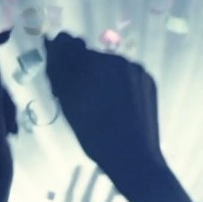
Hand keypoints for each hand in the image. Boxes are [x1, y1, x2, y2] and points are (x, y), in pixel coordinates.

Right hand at [43, 34, 162, 197]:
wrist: (135, 158)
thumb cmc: (96, 136)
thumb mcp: (70, 105)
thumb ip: (60, 72)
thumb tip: (53, 43)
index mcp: (97, 64)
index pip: (71, 50)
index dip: (63, 61)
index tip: (60, 76)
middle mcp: (119, 60)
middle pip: (92, 58)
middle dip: (84, 72)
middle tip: (80, 98)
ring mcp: (138, 69)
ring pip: (111, 67)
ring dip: (102, 78)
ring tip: (101, 106)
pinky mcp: (149, 80)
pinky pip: (128, 76)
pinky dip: (119, 85)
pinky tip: (118, 106)